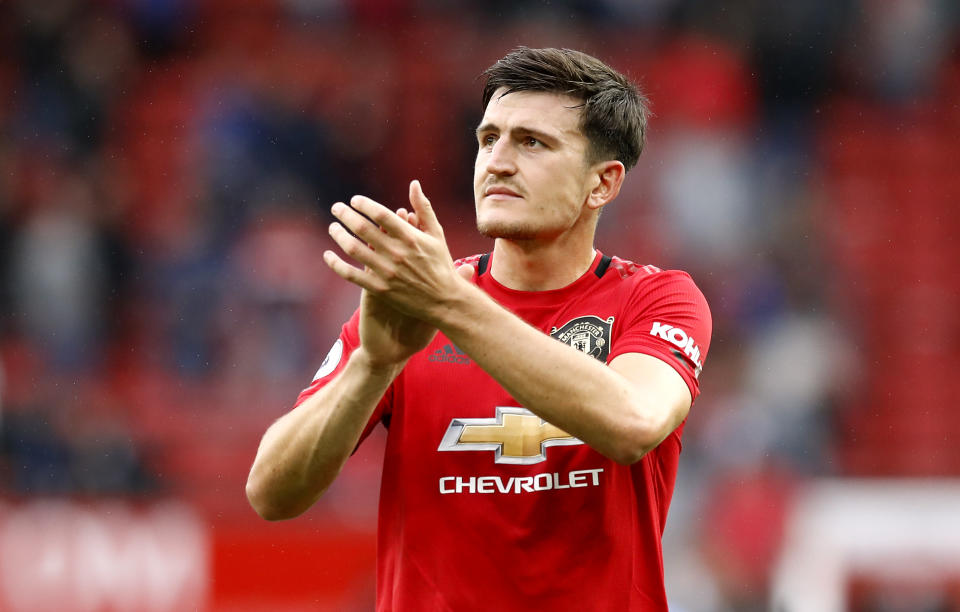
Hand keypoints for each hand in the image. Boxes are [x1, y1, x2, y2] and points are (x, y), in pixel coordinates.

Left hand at [324, 180, 469, 326]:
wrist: (444, 301)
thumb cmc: (441, 264)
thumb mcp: (436, 234)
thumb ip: (423, 208)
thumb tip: (414, 183)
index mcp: (410, 237)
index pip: (381, 214)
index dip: (364, 204)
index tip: (354, 200)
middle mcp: (396, 253)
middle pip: (363, 228)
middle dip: (345, 215)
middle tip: (336, 208)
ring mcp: (386, 272)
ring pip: (353, 249)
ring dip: (338, 235)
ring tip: (333, 227)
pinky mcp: (379, 289)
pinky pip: (351, 274)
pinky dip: (336, 264)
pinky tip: (328, 256)